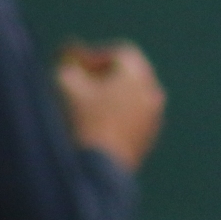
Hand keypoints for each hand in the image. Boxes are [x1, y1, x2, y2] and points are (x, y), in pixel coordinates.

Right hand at [57, 41, 165, 172]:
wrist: (102, 165)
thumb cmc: (82, 119)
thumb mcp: (65, 84)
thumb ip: (67, 64)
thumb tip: (69, 57)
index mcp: (138, 75)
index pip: (121, 53)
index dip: (95, 55)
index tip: (73, 63)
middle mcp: (153, 93)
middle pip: (130, 74)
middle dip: (104, 73)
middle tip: (79, 78)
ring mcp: (155, 117)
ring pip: (132, 96)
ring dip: (110, 94)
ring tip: (84, 102)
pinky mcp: (150, 137)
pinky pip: (134, 117)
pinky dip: (117, 113)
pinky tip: (95, 123)